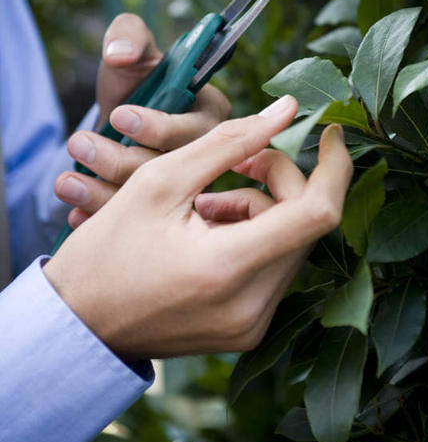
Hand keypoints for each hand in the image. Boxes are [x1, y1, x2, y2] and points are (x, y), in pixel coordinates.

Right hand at [44, 96, 352, 359]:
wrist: (77, 324)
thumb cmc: (106, 248)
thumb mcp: (160, 181)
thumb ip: (229, 141)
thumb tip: (287, 110)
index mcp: (228, 266)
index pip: (319, 212)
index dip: (335, 166)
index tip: (331, 132)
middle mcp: (251, 306)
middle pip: (305, 223)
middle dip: (279, 181)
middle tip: (235, 164)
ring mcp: (252, 325)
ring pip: (292, 244)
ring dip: (263, 210)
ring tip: (205, 205)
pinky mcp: (248, 332)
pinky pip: (274, 270)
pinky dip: (254, 238)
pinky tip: (210, 231)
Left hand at [55, 13, 229, 226]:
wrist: (116, 120)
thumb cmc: (133, 81)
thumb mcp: (129, 49)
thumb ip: (127, 35)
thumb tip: (121, 54)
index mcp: (212, 113)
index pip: (193, 129)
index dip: (157, 126)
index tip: (118, 115)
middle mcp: (207, 154)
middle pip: (169, 169)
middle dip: (120, 160)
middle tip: (79, 144)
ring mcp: (186, 188)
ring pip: (147, 200)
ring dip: (102, 192)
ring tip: (66, 182)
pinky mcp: (162, 212)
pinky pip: (133, 221)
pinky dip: (100, 216)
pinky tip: (75, 213)